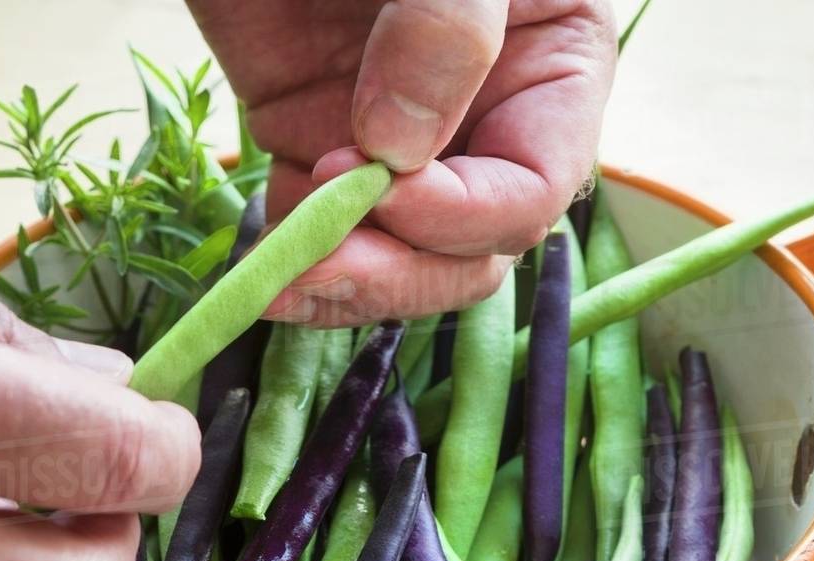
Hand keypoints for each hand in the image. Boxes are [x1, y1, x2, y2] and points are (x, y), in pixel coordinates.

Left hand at [189, 0, 616, 325]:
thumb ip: (447, 23)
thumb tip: (398, 148)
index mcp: (549, 70)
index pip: (533, 187)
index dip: (465, 213)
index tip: (388, 187)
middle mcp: (482, 121)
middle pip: (469, 249)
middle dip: (401, 270)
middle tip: (322, 265)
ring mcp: (398, 140)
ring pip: (398, 258)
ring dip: (344, 282)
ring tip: (282, 282)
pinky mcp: (316, 140)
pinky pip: (319, 230)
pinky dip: (293, 256)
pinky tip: (264, 261)